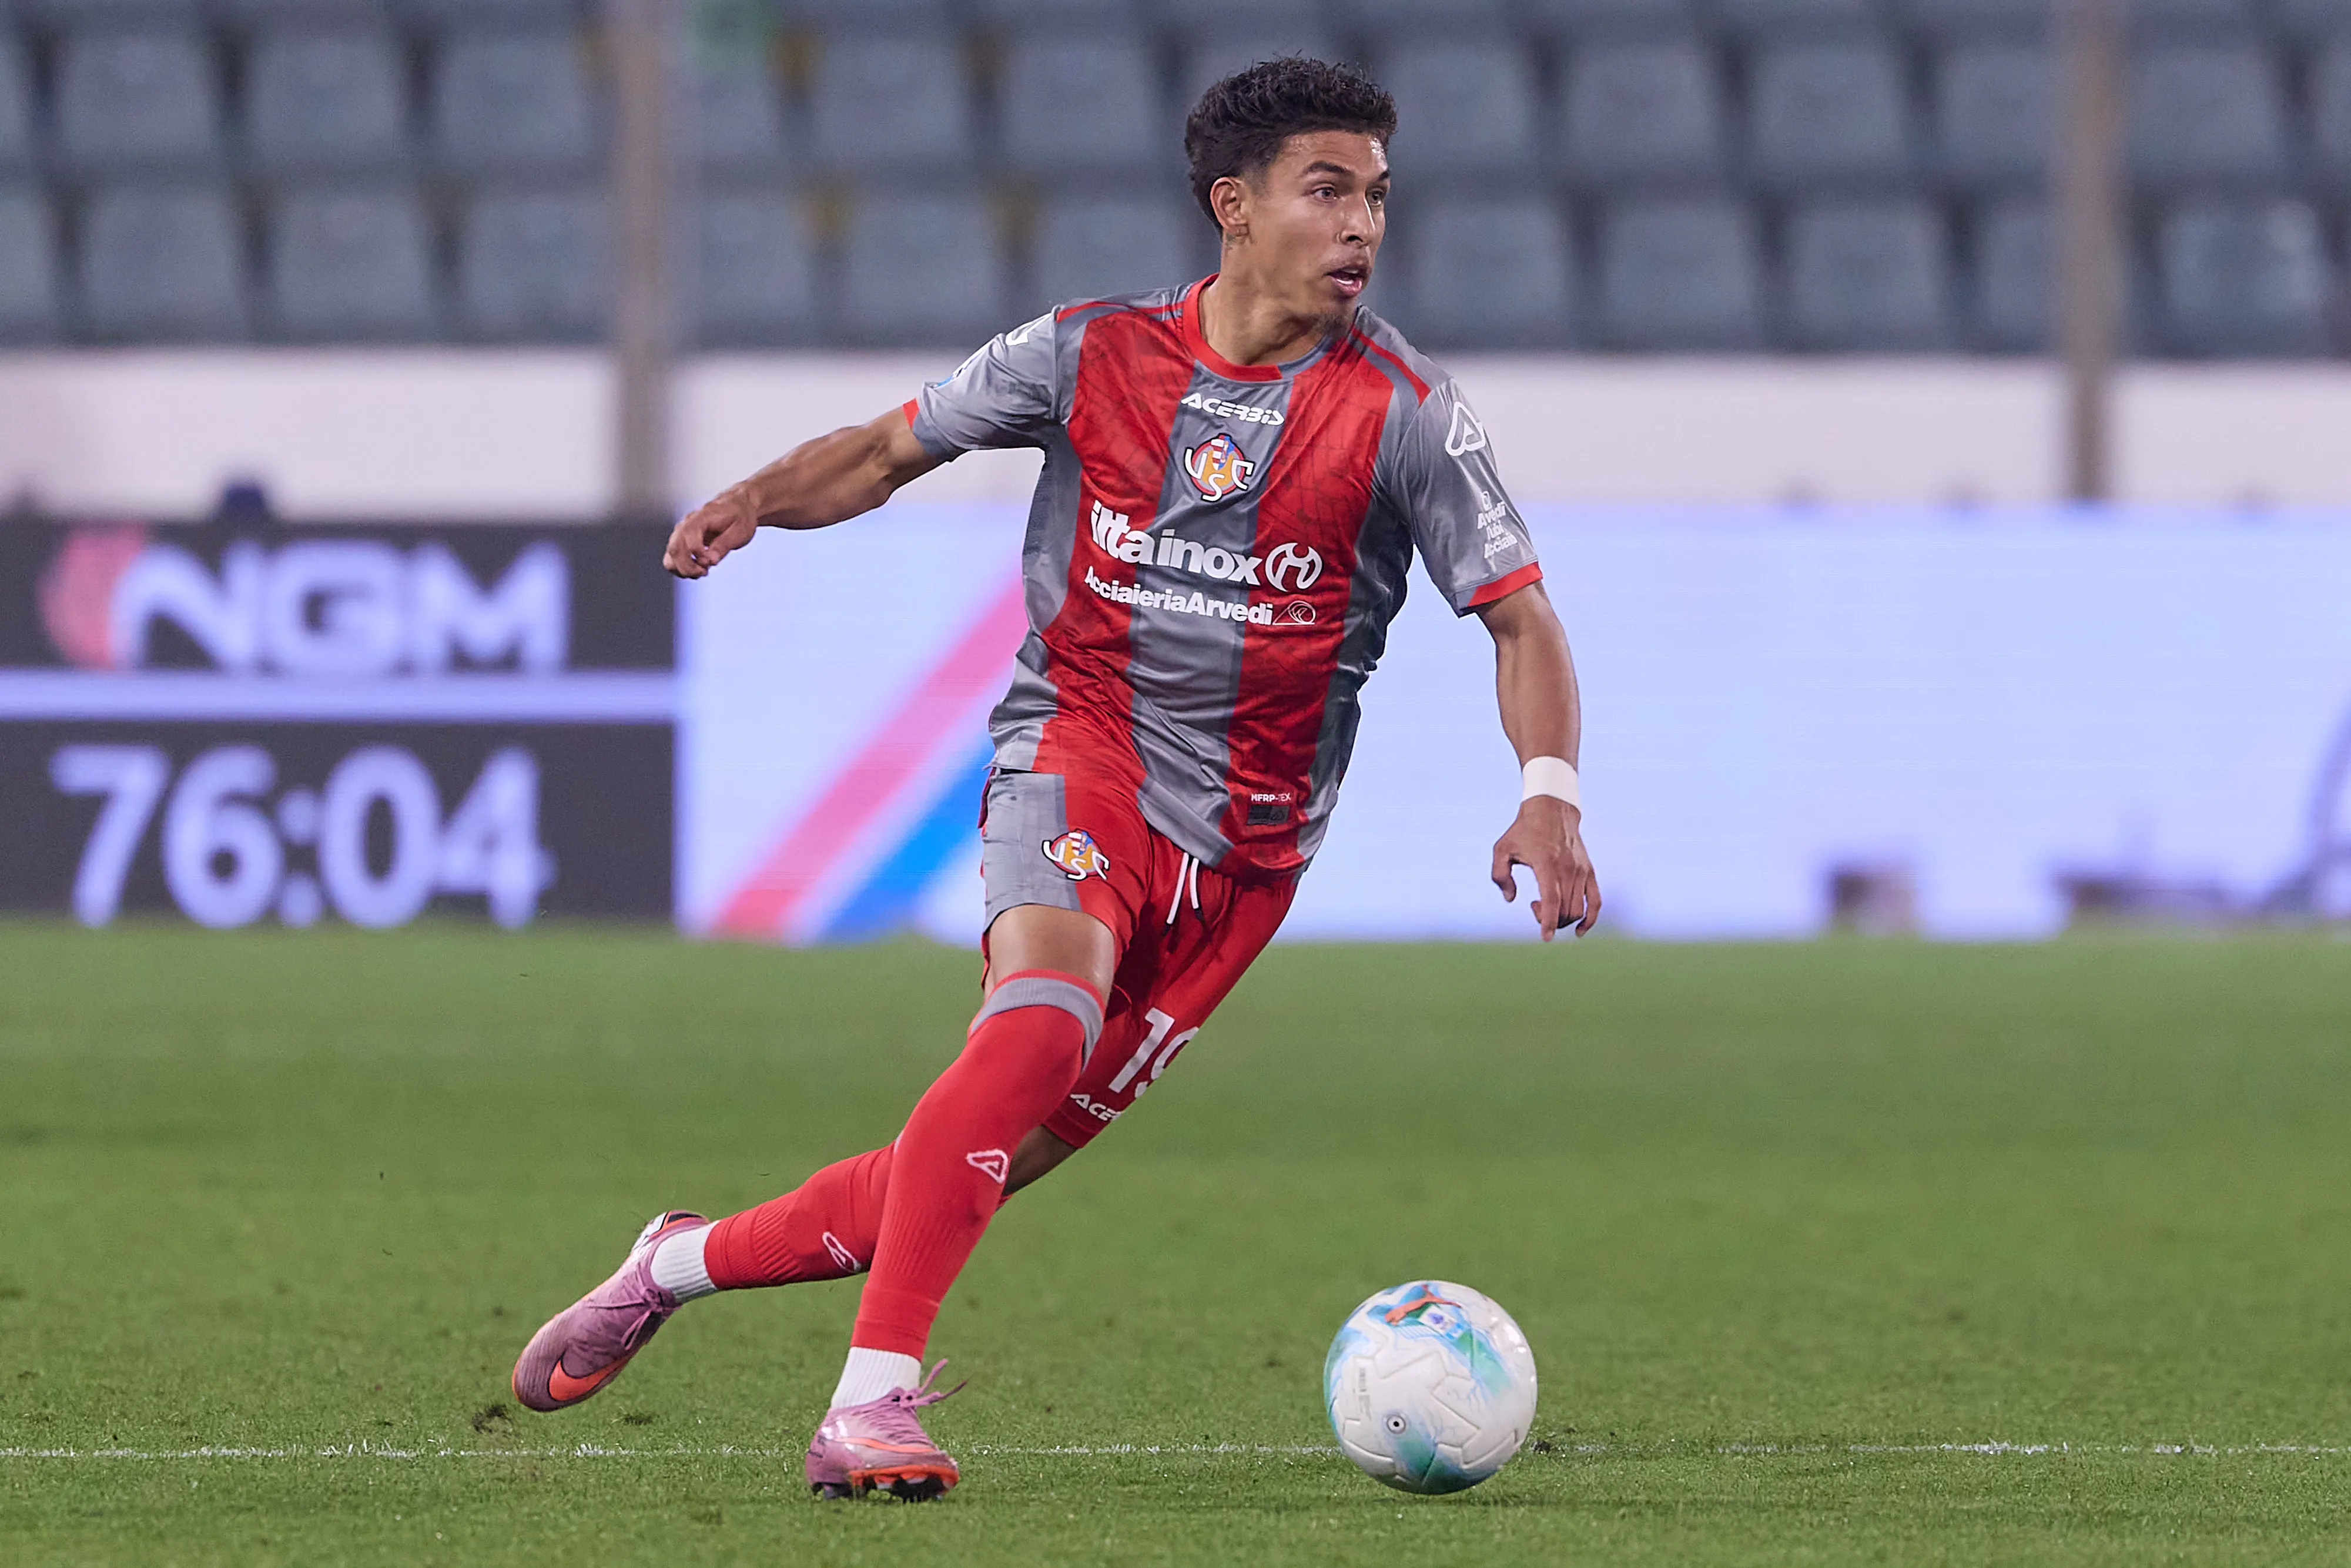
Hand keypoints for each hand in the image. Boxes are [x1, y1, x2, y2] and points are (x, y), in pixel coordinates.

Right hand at [664, 488, 758, 578]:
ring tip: (702, 572)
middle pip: (675, 547)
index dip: (697, 553)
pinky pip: (673, 556)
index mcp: (702, 516)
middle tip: (704, 572)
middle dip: (688, 566)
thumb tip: (711, 561)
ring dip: (683, 569)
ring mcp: (683, 531)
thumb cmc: (740, 516)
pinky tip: (696, 570)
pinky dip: (681, 567)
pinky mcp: (683, 540)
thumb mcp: (740, 530)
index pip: (689, 534)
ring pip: (671, 554)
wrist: (739, 505)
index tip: (711, 563)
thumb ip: (723, 544)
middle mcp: (688, 522)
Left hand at [1490, 797, 1600, 940]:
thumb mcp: (1502, 849)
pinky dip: (1590, 919)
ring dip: (1562, 919)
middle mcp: (1568, 869)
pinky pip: (1596, 901)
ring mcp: (1581, 870)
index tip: (1546, 937)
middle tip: (1534, 907)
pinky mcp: (1589, 871)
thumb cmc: (1523, 831)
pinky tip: (1579, 931)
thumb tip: (1510, 899)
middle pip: (1566, 910)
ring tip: (1545, 906)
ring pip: (1579, 909)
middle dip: (1550, 920)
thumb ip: (1499, 875)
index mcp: (1546, 864)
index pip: (1552, 900)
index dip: (1549, 921)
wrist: (1552, 810)